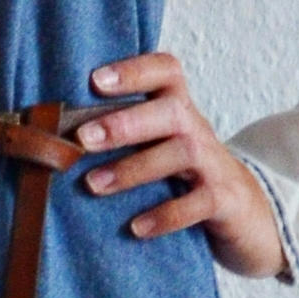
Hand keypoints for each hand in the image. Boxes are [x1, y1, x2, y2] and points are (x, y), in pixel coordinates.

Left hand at [72, 50, 293, 279]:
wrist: (247, 214)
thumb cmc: (185, 176)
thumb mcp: (159, 147)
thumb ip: (122, 135)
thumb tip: (51, 138)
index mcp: (178, 110)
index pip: (166, 71)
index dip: (134, 70)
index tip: (94, 80)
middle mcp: (197, 130)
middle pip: (171, 111)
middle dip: (125, 122)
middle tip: (82, 138)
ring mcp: (214, 164)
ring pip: (182, 153)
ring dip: (134, 168)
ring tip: (93, 185)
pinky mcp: (225, 200)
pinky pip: (198, 203)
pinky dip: (166, 215)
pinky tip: (136, 227)